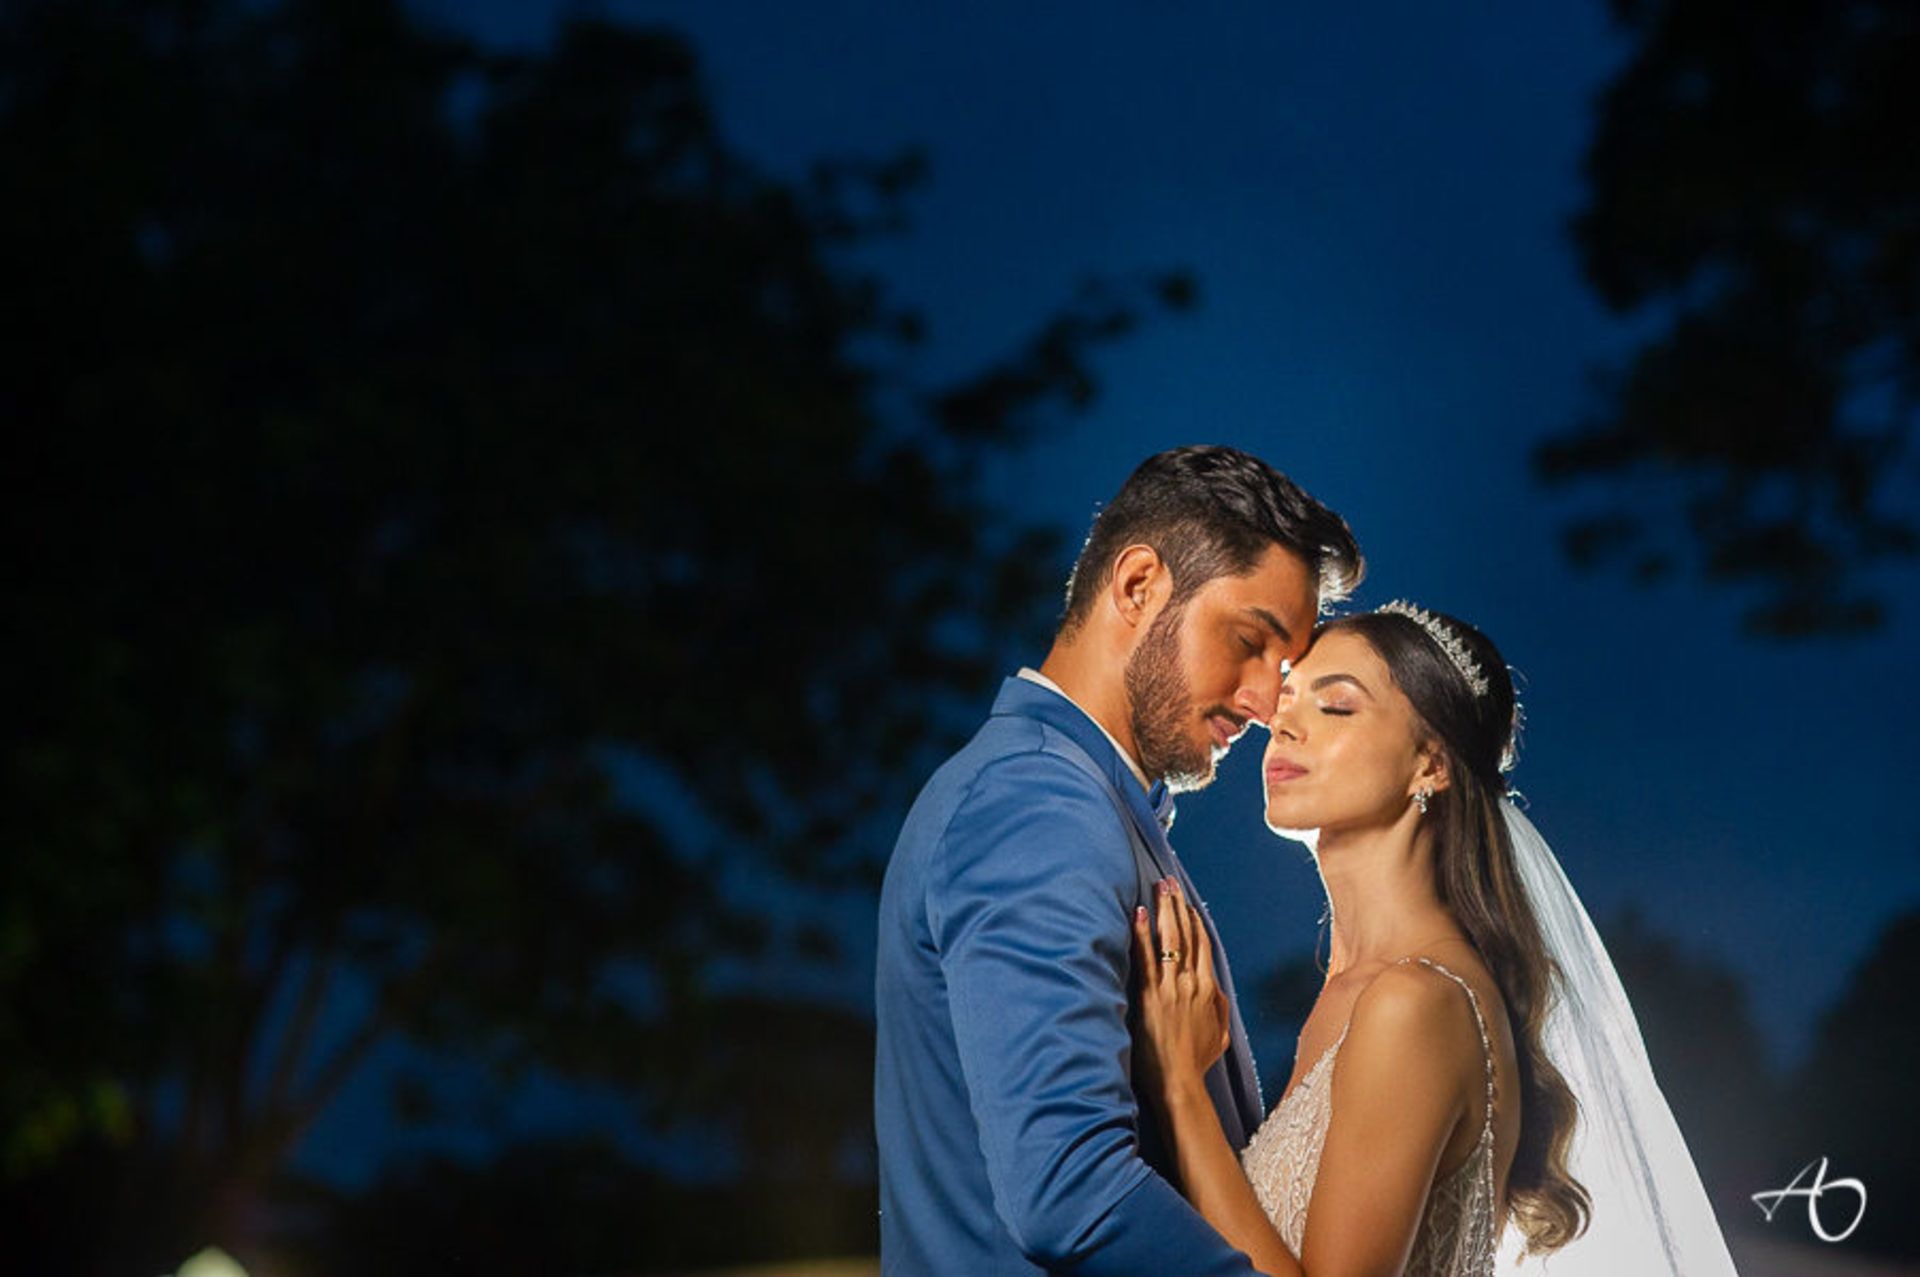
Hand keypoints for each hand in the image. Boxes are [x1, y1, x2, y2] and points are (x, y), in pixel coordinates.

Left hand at [1131, 876, 1231, 1096]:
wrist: (1180, 1082)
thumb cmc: (1197, 1062)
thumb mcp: (1220, 1035)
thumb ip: (1219, 1008)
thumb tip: (1215, 989)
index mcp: (1209, 990)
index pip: (1202, 946)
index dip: (1194, 922)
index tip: (1187, 904)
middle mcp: (1192, 983)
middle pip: (1186, 935)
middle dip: (1178, 905)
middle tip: (1170, 882)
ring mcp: (1171, 988)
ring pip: (1169, 939)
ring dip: (1164, 910)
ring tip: (1158, 887)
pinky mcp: (1151, 996)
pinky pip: (1146, 958)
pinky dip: (1143, 934)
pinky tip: (1138, 914)